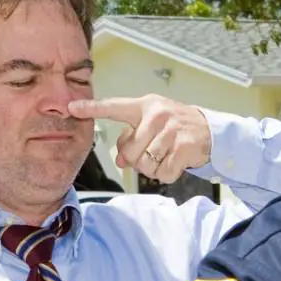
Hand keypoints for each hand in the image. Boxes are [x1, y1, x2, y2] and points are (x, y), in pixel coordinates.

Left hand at [67, 95, 211, 184]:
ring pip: (146, 165)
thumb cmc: (173, 127)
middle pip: (130, 153)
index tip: (72, 108)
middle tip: (151, 153)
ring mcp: (171, 130)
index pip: (113, 107)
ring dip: (153, 169)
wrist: (208, 130)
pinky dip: (167, 175)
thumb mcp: (151, 125)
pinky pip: (163, 174)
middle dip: (137, 160)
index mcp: (143, 106)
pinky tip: (175, 162)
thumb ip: (131, 139)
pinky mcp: (183, 146)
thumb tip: (121, 160)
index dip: (92, 108)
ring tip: (164, 156)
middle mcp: (156, 114)